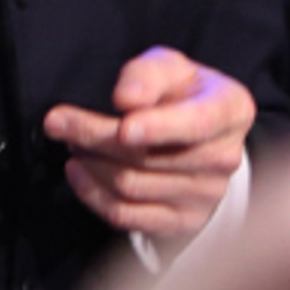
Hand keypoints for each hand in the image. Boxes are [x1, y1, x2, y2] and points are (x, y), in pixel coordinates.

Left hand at [43, 47, 251, 243]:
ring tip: (72, 142)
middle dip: (95, 137)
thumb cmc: (181, 93)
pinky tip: (76, 172)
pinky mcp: (182, 222)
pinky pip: (128, 216)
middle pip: (149, 156)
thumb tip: (126, 99)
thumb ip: (147, 75)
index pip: (196, 123)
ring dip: (91, 163)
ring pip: (132, 185)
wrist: (201, 135)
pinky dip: (93, 194)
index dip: (159, 127)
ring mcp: (206, 196)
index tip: (122, 126)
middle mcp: (224, 158)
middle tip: (58, 121)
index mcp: (231, 111)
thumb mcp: (169, 67)